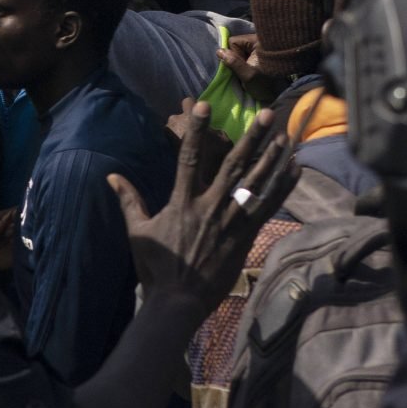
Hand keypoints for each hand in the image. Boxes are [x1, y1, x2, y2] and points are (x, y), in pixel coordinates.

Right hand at [111, 102, 296, 324]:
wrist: (178, 300)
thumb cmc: (155, 266)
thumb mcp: (138, 231)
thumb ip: (129, 200)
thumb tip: (111, 176)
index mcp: (182, 202)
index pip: (190, 158)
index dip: (197, 131)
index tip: (205, 106)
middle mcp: (209, 207)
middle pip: (234, 166)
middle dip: (252, 139)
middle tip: (267, 115)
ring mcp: (230, 222)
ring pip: (256, 185)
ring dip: (273, 159)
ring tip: (286, 136)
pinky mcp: (244, 237)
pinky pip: (268, 208)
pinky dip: (282, 188)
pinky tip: (295, 171)